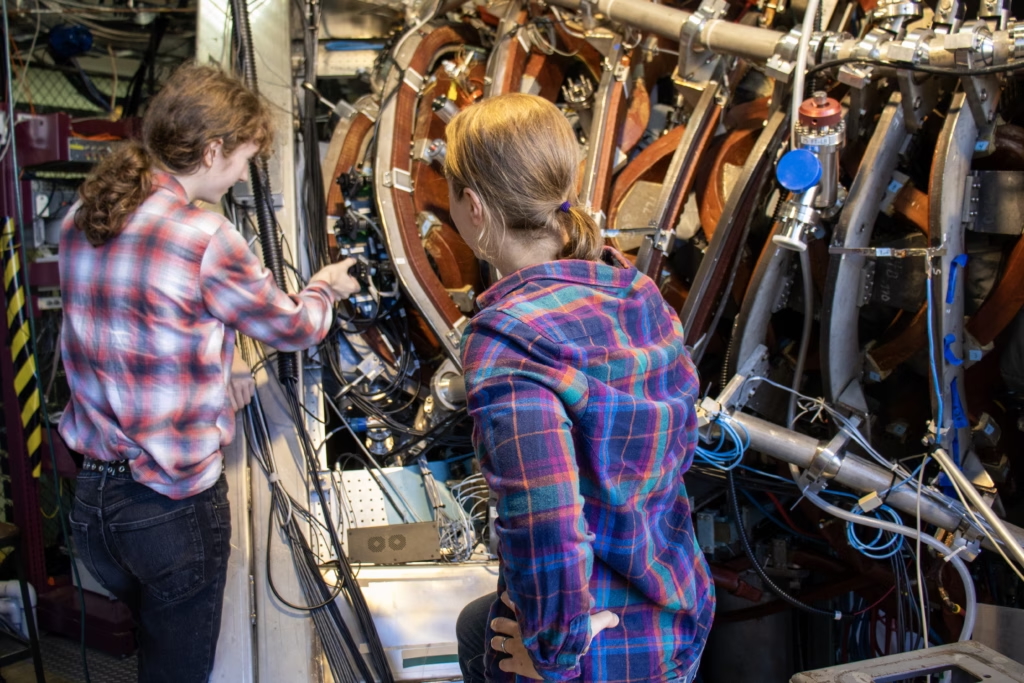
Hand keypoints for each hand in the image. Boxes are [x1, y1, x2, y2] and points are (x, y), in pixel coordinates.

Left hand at [227, 351, 254, 411]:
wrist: (232, 358)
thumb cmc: (225, 371)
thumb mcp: (222, 382)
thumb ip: (225, 392)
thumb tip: (227, 405)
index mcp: (228, 388)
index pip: (233, 405)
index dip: (234, 409)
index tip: (233, 409)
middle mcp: (236, 386)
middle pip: (241, 404)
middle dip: (239, 405)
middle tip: (238, 402)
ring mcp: (245, 383)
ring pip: (247, 400)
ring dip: (244, 400)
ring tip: (242, 396)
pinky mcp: (251, 380)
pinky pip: (252, 393)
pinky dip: (249, 393)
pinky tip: (245, 390)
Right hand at [310, 257, 360, 302]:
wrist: (320, 281)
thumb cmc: (332, 274)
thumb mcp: (342, 265)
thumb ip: (349, 262)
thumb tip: (353, 260)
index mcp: (352, 287)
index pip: (358, 287)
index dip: (354, 281)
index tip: (350, 276)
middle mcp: (347, 294)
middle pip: (350, 290)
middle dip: (346, 284)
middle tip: (342, 277)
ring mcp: (339, 297)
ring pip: (342, 292)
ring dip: (340, 287)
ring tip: (335, 280)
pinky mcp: (331, 297)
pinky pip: (335, 295)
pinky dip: (333, 290)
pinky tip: (330, 284)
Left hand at [489, 591, 619, 679]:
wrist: (557, 663)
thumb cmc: (570, 641)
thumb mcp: (588, 627)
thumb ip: (601, 620)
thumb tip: (617, 617)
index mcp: (532, 618)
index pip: (514, 602)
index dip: (509, 599)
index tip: (507, 597)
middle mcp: (520, 631)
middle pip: (500, 623)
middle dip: (498, 624)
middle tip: (496, 623)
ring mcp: (516, 648)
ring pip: (497, 642)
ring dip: (497, 642)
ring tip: (496, 641)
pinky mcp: (516, 664)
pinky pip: (504, 664)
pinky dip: (504, 663)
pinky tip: (505, 664)